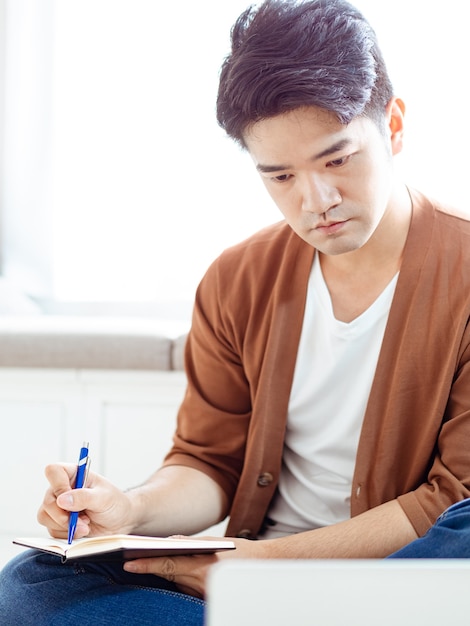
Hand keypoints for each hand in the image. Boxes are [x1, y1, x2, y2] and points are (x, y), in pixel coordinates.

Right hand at [37, 463, 132, 538]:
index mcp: (74, 474)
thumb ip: (84, 497)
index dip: (58, 486)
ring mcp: (58, 505)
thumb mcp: (104, 498)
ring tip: (86, 526)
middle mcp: (62, 488)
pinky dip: (66, 534)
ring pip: (45, 516)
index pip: (54, 471)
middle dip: (64, 516)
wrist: (118, 522)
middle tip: (84, 521)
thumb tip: (62, 500)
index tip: (70, 500)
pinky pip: (51, 530)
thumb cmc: (114, 503)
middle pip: (48, 500)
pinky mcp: (57, 521)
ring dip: (66, 526)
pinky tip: (81, 530)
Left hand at [122, 536, 264, 597]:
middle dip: (151, 568)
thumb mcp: (216, 543)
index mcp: (203, 567)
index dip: (146, 565)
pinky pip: (186, 590)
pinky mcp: (205, 601)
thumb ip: (191, 544)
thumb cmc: (241, 554)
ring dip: (166, 574)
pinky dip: (179, 581)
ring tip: (148, 562)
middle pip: (169, 576)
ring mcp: (203, 595)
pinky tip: (175, 574)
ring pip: (176, 584)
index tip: (129, 563)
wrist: (264, 569)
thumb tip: (169, 542)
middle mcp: (202, 584)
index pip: (168, 566)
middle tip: (130, 561)